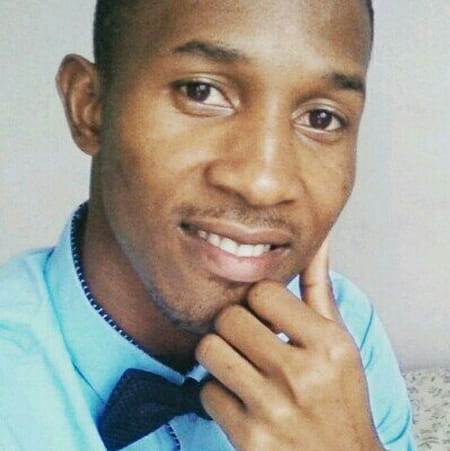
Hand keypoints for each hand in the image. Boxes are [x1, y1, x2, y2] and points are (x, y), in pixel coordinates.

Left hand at [196, 238, 383, 450]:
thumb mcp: (338, 340)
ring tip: (241, 363)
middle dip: (234, 326)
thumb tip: (317, 240)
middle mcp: (302, 375)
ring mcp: (273, 409)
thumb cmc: (339, 395)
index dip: (258, 299)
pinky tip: (241, 398)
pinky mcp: (249, 438)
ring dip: (220, 355)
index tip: (266, 314)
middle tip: (248, 338)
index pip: (262, 290)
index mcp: (328, 344)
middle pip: (229, 318)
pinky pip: (206, 392)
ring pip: (209, 350)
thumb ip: (319, 287)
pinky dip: (218, 392)